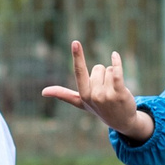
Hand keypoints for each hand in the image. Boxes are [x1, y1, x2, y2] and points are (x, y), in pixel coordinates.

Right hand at [39, 41, 153, 141]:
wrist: (122, 121)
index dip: (77, 56)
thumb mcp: (80, 101)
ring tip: (115, 90)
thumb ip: (63, 94)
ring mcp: (107, 96)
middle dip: (103, 75)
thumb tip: (43, 92)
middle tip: (107, 90)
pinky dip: (117, 62)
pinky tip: (115, 55)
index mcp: (84, 95)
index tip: (75, 42)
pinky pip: (117, 72)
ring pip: (109, 69)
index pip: (79, 72)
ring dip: (113, 76)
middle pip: (98, 68)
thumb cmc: (99, 108)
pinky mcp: (120, 93)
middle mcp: (94, 96)